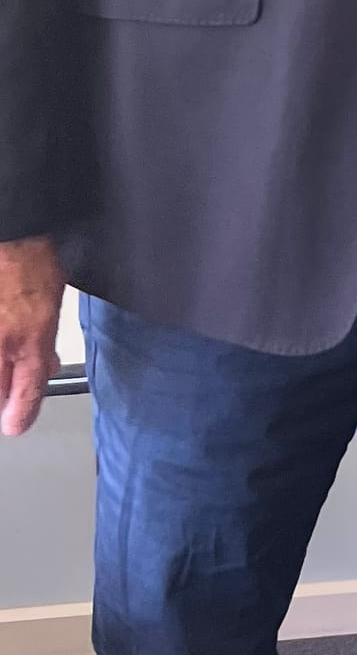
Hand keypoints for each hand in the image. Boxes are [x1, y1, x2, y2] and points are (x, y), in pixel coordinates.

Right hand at [0, 236, 63, 437]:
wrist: (10, 230)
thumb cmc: (32, 259)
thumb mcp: (53, 304)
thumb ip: (44, 343)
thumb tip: (43, 368)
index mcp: (31, 336)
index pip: (26, 393)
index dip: (20, 415)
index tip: (15, 424)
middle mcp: (1, 341)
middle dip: (3, 397)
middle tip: (8, 400)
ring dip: (0, 371)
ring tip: (5, 363)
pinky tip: (4, 339)